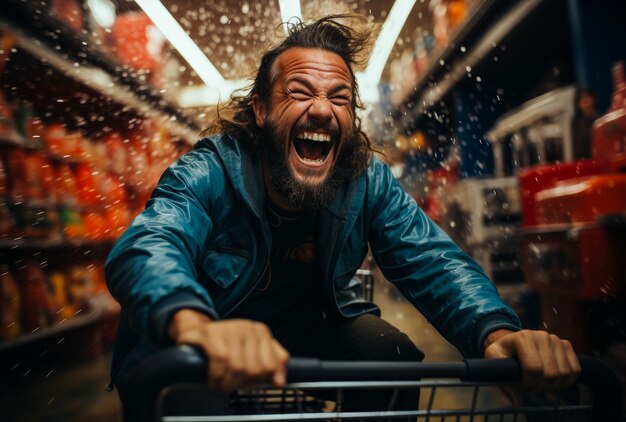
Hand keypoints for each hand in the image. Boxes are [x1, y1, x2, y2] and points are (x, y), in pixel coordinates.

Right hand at [168, 309, 288, 391]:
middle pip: (253, 368)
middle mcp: (246, 327)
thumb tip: (280, 382)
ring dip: (227, 383)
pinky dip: (216, 376)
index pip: (269, 365)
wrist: (199, 332)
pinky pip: (219, 360)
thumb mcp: (253, 353)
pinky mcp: (210, 333)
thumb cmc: (228, 346)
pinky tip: (213, 380)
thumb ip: (272, 365)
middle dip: (241, 383)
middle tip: (232, 386)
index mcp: (261, 332)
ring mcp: (228, 328)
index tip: (249, 384)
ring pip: (236, 366)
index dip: (259, 380)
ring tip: (222, 386)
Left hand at [484, 329, 580, 391]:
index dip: (529, 384)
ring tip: (540, 381)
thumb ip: (499, 376)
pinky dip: (566, 380)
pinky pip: (575, 370)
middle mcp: (542, 336)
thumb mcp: (493, 359)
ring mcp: (556, 340)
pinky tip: (552, 379)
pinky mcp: (566, 345)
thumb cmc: (504, 352)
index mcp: (523, 337)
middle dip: (540, 386)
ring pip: (564, 374)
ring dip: (553, 385)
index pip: (534, 369)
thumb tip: (512, 401)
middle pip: (551, 374)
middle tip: (530, 385)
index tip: (521, 384)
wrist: (514, 342)